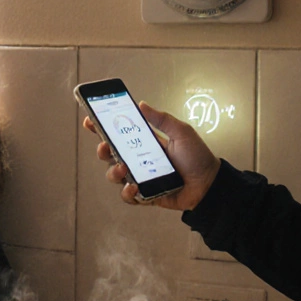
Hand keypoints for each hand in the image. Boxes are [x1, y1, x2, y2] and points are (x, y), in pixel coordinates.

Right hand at [82, 101, 219, 210]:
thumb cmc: (197, 157)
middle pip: (110, 154)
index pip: (119, 133)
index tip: (90, 120)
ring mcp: (140, 177)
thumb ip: (162, 119)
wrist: (210, 184)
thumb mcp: (182, 132)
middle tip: (105, 146)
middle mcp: (139, 160)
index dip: (102, 127)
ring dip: (113, 171)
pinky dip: (127, 192)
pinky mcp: (146, 194)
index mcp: (145, 142)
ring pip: (114, 175)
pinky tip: (133, 186)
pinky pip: (128, 196)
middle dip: (102, 149)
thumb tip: (142, 104)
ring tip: (123, 168)